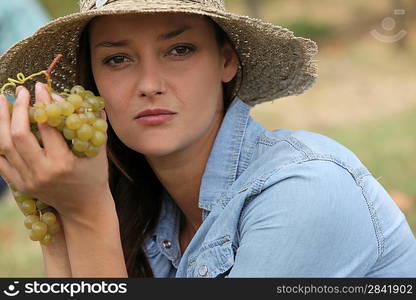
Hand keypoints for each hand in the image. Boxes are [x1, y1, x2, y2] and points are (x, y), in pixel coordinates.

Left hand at [0, 82, 110, 219]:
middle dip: (16, 109)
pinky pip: (0, 161)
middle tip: (20, 92)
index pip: (47, 127)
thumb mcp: (97, 150)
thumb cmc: (94, 176)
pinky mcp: (20, 185)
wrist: (84, 207)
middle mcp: (42, 172)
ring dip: (0, 120)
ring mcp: (28, 180)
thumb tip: (66, 99)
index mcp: (63, 163)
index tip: (41, 88)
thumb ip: (87, 124)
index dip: (42, 104)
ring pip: (4, 146)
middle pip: (18, 135)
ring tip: (2, 101)